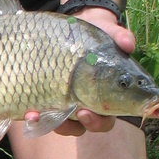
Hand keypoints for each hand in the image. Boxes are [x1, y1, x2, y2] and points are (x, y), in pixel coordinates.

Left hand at [28, 6, 134, 136]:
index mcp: (106, 97)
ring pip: (64, 125)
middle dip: (77, 124)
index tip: (86, 112)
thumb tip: (128, 45)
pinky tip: (29, 112)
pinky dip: (36, 117)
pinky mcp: (48, 102)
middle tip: (72, 114)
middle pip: (86, 126)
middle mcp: (88, 106)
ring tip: (38, 116)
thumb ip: (121, 37)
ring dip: (53, 124)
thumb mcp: (107, 32)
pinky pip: (44, 117)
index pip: (106, 119)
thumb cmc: (93, 38)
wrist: (68, 33)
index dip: (98, 121)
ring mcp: (68, 105)